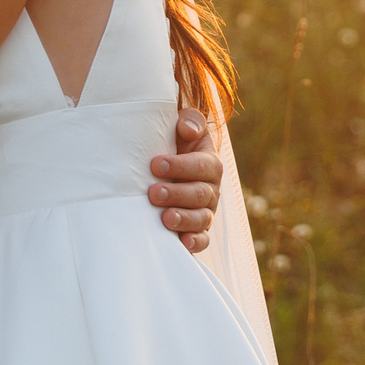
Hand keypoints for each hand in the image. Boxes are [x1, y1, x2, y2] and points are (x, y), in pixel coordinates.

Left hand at [149, 107, 222, 253]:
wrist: (166, 169)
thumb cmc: (173, 145)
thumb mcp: (184, 128)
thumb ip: (190, 121)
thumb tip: (187, 129)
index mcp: (209, 163)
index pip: (201, 165)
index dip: (180, 166)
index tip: (155, 165)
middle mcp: (211, 189)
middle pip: (199, 194)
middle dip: (176, 194)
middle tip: (153, 193)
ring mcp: (205, 212)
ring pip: (201, 218)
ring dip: (183, 219)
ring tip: (165, 218)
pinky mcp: (197, 231)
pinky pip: (202, 240)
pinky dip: (195, 243)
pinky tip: (181, 242)